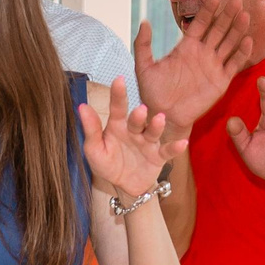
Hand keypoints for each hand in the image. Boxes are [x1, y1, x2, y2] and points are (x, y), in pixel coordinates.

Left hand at [77, 77, 188, 200]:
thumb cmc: (107, 164)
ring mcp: (147, 142)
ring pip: (153, 132)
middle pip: (137, 120)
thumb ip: (90, 129)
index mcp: (117, 126)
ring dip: (156, 126)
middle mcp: (134, 131)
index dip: (118, 94)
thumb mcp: (94, 149)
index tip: (119, 79)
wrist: (123, 185)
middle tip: (141, 110)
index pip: (117, 108)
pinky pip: (167, 151)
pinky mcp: (158, 156)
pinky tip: (182, 143)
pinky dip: (175, 147)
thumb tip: (82, 106)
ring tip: (159, 119)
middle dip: (139, 116)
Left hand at [133, 4, 255, 125]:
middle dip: (227, 15)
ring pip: (228, 43)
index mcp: (186, 47)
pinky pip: (234, 64)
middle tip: (236, 0)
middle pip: (218, 29)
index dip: (208, 10)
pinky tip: (248, 41)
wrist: (164, 116)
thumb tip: (144, 22)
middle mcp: (202, 53)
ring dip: (237, 30)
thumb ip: (143, 45)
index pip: (200, 24)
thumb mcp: (144, 67)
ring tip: (245, 15)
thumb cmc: (152, 93)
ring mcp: (213, 66)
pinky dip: (241, 53)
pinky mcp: (221, 81)